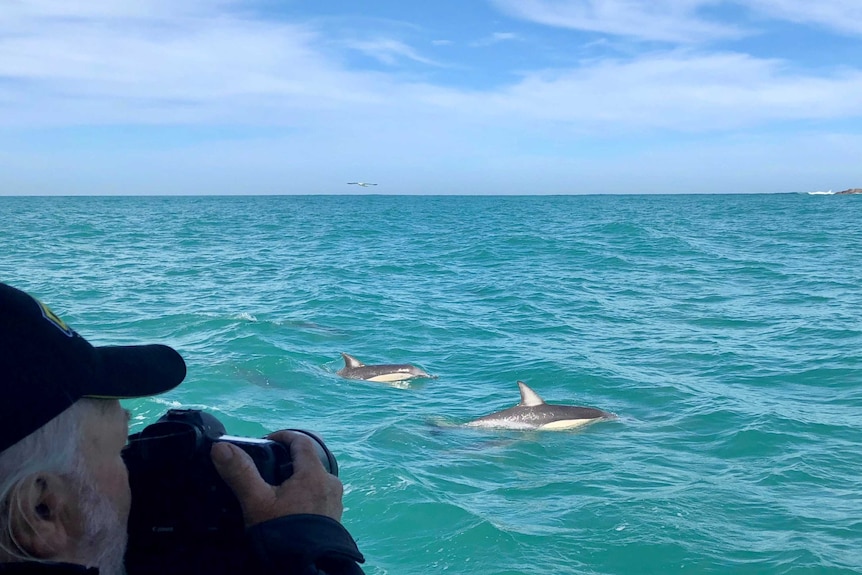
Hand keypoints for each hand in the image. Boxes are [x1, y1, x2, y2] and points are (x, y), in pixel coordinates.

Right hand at [211, 430, 344, 525]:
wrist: (306, 568)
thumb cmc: (283, 532)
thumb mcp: (257, 502)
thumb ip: (240, 473)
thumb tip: (220, 447)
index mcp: (315, 473)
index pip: (302, 441)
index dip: (283, 436)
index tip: (265, 441)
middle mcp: (330, 483)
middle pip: (310, 459)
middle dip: (289, 458)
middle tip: (267, 466)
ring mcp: (334, 501)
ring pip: (315, 478)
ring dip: (297, 477)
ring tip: (275, 489)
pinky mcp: (334, 517)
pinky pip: (319, 495)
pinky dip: (304, 493)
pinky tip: (288, 508)